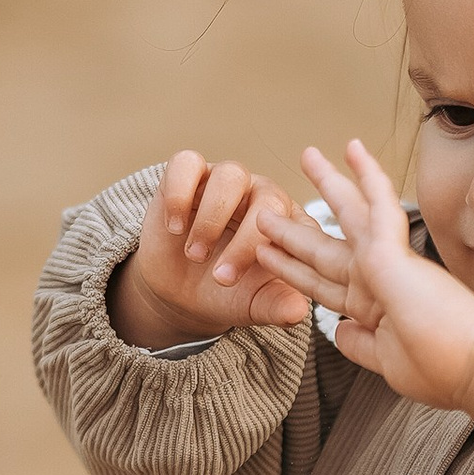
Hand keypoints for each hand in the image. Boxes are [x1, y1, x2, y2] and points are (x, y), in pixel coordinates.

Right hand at [112, 152, 310, 346]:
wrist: (181, 292)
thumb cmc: (228, 294)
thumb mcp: (254, 306)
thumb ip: (277, 305)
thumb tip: (298, 311)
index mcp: (289, 225)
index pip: (299, 226)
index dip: (283, 250)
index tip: (264, 276)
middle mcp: (262, 196)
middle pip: (268, 197)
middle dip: (245, 242)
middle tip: (222, 279)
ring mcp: (226, 182)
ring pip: (230, 175)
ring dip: (211, 218)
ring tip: (195, 255)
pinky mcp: (189, 175)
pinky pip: (187, 163)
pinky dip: (179, 194)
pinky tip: (175, 227)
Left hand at [255, 138, 473, 454]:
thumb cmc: (449, 370)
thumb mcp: (388, 364)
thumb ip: (360, 345)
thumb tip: (337, 330)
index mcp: (373, 310)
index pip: (324, 285)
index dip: (294, 269)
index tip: (270, 254)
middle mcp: (378, 282)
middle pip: (325, 247)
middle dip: (295, 228)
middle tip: (271, 206)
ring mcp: (388, 264)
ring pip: (349, 216)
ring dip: (328, 184)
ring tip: (307, 154)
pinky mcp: (396, 253)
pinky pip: (379, 205)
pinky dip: (368, 178)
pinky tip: (355, 149)